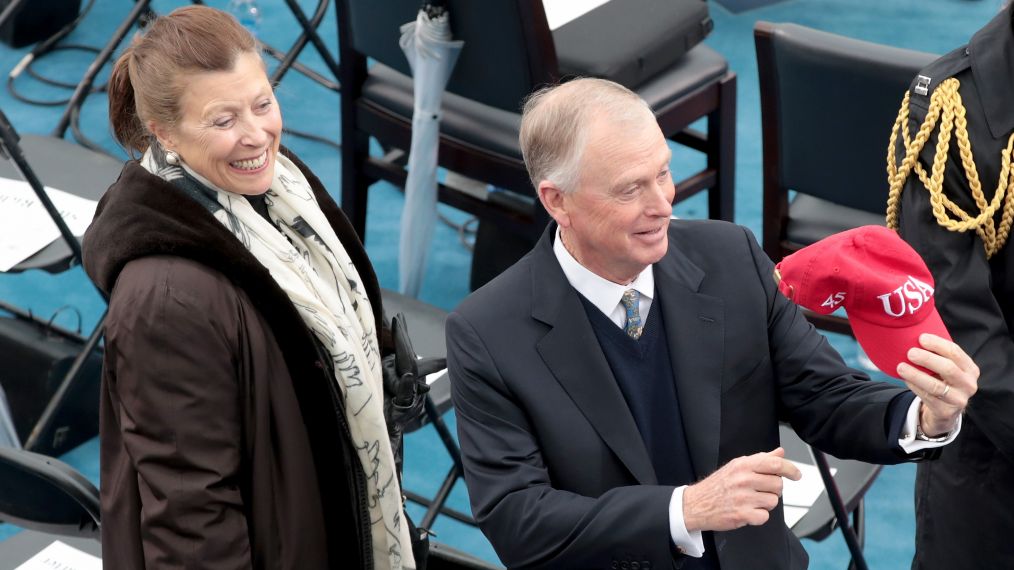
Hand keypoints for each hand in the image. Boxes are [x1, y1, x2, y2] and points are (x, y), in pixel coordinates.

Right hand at [683, 447, 801, 531]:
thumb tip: (779, 452)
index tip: (796, 474)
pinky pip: (765, 516)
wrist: (696, 504)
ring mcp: (743, 498)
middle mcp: (744, 479)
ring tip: (752, 501)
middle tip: (761, 490)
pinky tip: (748, 511)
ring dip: (766, 503)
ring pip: (773, 501)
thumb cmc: (717, 485)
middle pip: (778, 484)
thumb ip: (760, 459)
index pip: (774, 463)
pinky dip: (759, 516)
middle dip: (773, 489)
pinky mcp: (742, 514)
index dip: (790, 469)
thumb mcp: (736, 466)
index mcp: (743, 465)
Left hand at [897, 333, 978, 435]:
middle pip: (948, 368)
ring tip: (901, 367)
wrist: (945, 411)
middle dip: (927, 359)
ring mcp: (959, 400)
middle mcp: (968, 384)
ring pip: (936, 386)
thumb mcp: (946, 369)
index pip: (955, 352)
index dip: (938, 344)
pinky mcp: (945, 412)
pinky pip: (927, 397)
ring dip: (916, 375)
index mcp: (970, 369)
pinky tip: (905, 379)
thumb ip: (938, 355)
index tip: (921, 338)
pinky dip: (915, 386)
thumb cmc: (942, 382)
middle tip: (910, 352)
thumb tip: (914, 336)